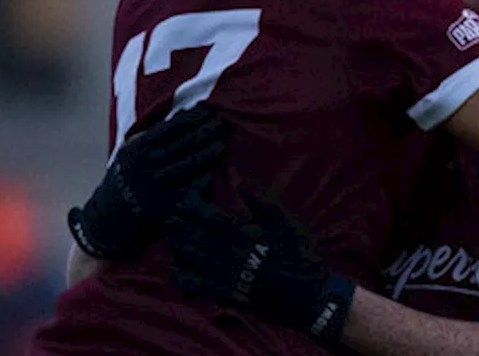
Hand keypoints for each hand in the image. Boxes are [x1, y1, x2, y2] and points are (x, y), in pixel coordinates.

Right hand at [68, 105, 224, 260]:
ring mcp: (149, 186)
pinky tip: (210, 173)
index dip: (190, 118)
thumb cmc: (123, 181)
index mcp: (134, 148)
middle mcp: (140, 165)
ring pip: (185, 165)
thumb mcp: (128, 154)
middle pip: (180, 144)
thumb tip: (182, 114)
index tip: (207, 109)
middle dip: (203, 132)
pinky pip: (184, 191)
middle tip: (220, 123)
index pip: (168, 128)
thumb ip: (150, 136)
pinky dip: (198, 181)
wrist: (103, 220)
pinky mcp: (157, 207)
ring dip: (206, 152)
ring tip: (220, 143)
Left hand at [167, 189, 354, 343]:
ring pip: (194, 260)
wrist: (309, 296)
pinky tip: (176, 271)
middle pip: (195, 237)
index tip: (183, 198)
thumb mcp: (288, 223)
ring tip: (170, 239)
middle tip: (168, 218)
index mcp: (243, 234)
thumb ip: (264, 202)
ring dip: (179, 248)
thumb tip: (242, 181)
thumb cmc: (301, 256)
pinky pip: (199, 286)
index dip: (193, 207)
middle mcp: (229, 254)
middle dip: (180, 227)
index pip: (209, 216)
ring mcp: (227, 276)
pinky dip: (185, 278)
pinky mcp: (228, 295)